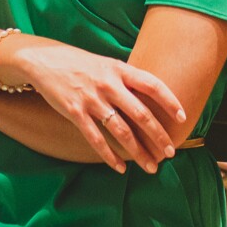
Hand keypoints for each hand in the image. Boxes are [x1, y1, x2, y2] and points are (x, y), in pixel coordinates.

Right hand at [6, 36, 184, 173]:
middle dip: (158, 136)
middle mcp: (108, 84)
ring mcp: (92, 99)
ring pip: (121, 131)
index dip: (170, 101)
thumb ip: (127, 80)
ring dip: (139, 152)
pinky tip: (120, 167)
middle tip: (170, 152)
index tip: (182, 117)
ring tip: (151, 166)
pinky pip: (96, 139)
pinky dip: (110, 156)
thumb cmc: (81, 64)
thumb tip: (152, 97)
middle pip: (141, 114)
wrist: (45, 60)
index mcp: (119, 69)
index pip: (152, 85)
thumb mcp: (107, 64)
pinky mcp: (75, 112)